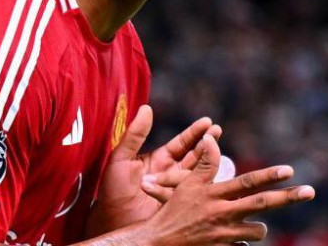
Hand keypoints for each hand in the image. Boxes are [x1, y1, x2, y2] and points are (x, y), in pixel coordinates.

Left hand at [85, 105, 221, 235]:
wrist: (110, 219)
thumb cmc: (112, 191)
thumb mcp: (121, 158)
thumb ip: (135, 134)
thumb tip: (146, 108)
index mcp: (159, 161)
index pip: (181, 144)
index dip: (194, 133)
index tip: (207, 122)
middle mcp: (171, 174)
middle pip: (195, 156)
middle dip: (207, 143)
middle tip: (217, 130)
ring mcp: (177, 190)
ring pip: (198, 173)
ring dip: (208, 160)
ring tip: (214, 147)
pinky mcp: (179, 206)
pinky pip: (191, 193)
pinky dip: (199, 183)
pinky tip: (208, 174)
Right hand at [142, 134, 314, 243]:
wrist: (158, 244)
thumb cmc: (172, 212)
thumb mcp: (185, 185)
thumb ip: (204, 164)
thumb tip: (212, 138)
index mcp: (215, 196)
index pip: (247, 183)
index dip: (268, 176)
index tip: (290, 170)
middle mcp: (224, 215)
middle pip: (262, 205)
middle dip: (288, 197)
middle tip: (310, 191)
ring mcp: (226, 236)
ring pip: (258, 231)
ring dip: (258, 227)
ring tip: (248, 224)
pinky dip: (242, 243)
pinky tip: (234, 240)